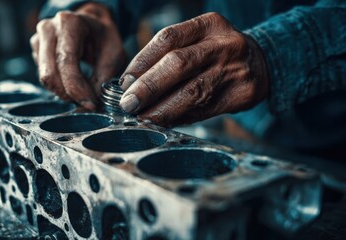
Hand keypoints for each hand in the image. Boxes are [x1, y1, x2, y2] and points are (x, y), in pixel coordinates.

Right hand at [30, 3, 125, 109]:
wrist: (93, 25)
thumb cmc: (104, 37)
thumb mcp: (114, 54)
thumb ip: (103, 78)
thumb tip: (90, 103)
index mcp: (70, 23)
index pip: (66, 62)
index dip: (76, 88)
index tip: (90, 104)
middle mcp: (49, 28)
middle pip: (49, 73)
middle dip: (68, 94)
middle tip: (86, 103)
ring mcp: (39, 39)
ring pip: (45, 78)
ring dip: (64, 92)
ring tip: (83, 93)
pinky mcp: (36, 50)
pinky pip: (44, 76)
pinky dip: (59, 86)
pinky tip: (74, 83)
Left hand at [119, 12, 269, 126]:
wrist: (262, 63)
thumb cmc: (218, 52)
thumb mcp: (199, 41)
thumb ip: (169, 58)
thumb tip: (131, 85)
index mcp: (208, 24)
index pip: (167, 39)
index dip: (142, 62)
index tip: (125, 82)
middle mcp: (223, 44)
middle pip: (178, 64)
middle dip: (149, 87)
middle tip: (129, 104)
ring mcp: (235, 69)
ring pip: (192, 91)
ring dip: (162, 109)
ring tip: (143, 118)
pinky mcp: (242, 94)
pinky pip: (204, 110)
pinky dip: (180, 117)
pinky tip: (165, 122)